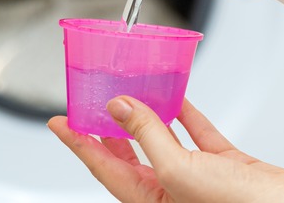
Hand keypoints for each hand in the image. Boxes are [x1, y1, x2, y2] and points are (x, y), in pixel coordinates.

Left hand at [48, 97, 283, 202]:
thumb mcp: (179, 171)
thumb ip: (148, 136)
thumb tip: (119, 108)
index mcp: (150, 199)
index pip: (103, 166)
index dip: (79, 143)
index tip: (59, 122)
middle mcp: (170, 188)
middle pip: (129, 153)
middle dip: (108, 128)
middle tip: (90, 103)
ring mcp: (198, 176)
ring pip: (164, 139)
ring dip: (149, 113)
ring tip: (131, 91)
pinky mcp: (224, 164)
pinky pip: (198, 134)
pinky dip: (187, 113)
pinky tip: (177, 97)